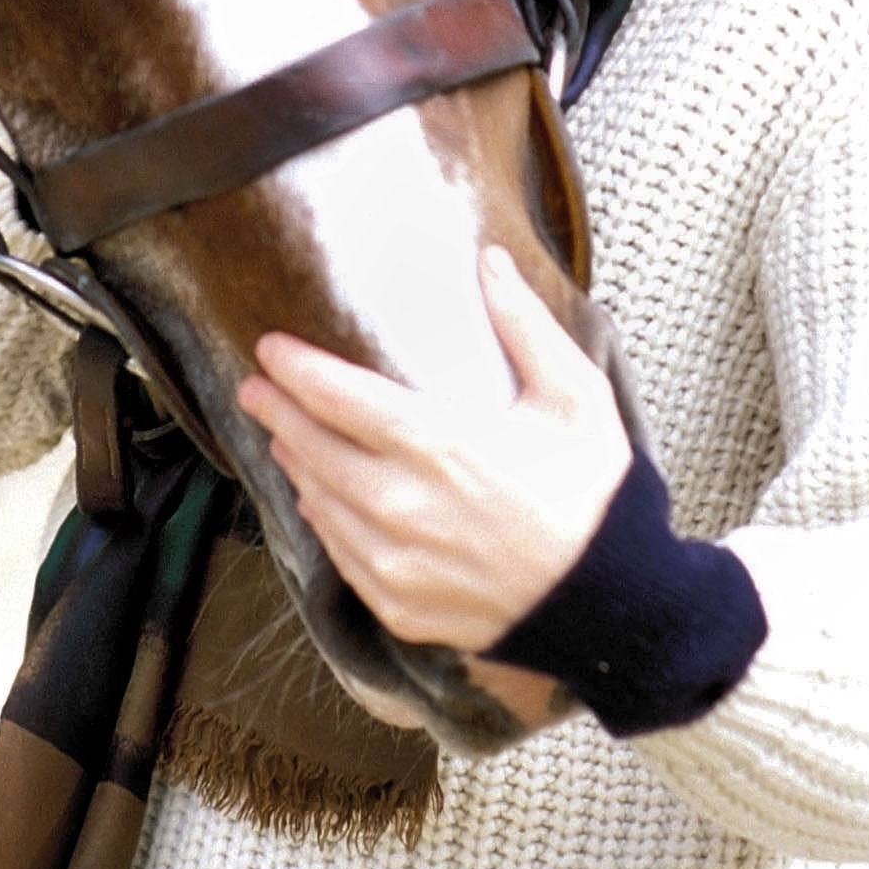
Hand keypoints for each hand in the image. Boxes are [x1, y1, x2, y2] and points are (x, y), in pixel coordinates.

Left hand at [235, 244, 633, 658]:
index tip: (269, 348)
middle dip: (278, 412)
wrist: (614, 607)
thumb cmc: (596, 497)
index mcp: (443, 447)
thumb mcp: (576, 398)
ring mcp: (397, 563)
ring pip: (320, 503)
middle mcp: (405, 507)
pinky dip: (321, 520)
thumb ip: (526, 326)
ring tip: (281, 435)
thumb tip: (491, 261)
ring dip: (295, 463)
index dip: (297, 370)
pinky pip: (340, 556)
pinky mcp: (400, 606)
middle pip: (315, 449)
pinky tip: (317, 500)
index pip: (342, 398)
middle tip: (254, 387)